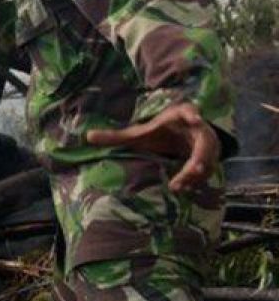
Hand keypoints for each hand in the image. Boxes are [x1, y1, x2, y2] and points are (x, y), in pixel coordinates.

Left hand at [85, 103, 220, 192]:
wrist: (181, 134)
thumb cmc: (158, 131)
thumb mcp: (138, 133)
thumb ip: (115, 136)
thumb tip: (87, 137)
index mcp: (179, 116)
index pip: (188, 111)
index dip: (193, 114)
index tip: (196, 118)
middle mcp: (197, 129)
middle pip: (204, 142)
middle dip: (199, 157)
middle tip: (195, 169)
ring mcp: (208, 143)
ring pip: (208, 159)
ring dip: (196, 173)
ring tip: (178, 187)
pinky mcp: (212, 156)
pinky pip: (209, 169)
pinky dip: (198, 179)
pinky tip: (184, 188)